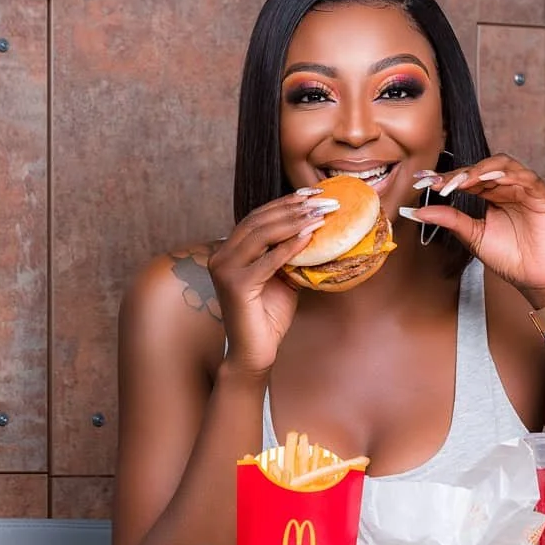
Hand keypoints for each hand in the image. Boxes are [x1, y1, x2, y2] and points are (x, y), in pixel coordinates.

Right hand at [206, 189, 336, 374]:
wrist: (255, 352)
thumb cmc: (269, 315)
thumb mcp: (283, 276)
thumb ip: (290, 253)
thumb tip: (317, 228)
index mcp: (229, 250)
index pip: (257, 218)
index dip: (284, 203)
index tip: (312, 193)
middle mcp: (221, 256)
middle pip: (259, 222)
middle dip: (293, 208)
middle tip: (323, 200)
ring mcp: (224, 270)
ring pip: (260, 236)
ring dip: (293, 222)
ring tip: (320, 213)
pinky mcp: (235, 286)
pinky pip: (267, 261)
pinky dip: (289, 247)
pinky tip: (309, 236)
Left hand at [402, 153, 544, 307]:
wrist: (534, 278)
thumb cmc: (509, 258)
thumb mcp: (473, 236)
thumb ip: (450, 219)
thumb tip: (419, 212)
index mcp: (491, 195)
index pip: (467, 178)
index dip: (446, 178)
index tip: (424, 182)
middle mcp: (507, 188)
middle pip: (482, 168)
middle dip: (459, 173)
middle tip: (439, 182)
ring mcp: (524, 189)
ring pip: (503, 165)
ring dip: (481, 170)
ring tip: (463, 180)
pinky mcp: (541, 195)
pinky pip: (526, 177)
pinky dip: (507, 175)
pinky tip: (489, 180)